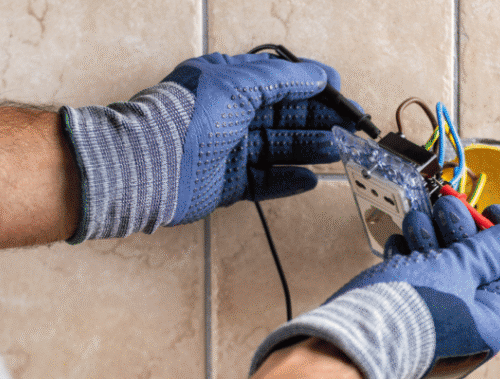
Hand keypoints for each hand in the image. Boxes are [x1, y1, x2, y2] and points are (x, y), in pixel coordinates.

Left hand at [162, 53, 355, 220]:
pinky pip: (265, 181)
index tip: (339, 92)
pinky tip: (310, 179)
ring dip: (309, 148)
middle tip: (348, 126)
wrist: (151, 164)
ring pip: (278, 148)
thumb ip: (282, 79)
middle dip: (317, 120)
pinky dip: (288, 180)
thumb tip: (318, 75)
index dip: (310, 85)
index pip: (278, 80)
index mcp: (228, 82)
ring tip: (337, 151)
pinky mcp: (227, 182)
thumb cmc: (187, 116)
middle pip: (283, 116)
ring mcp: (228, 150)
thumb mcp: (239, 83)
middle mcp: (228, 114)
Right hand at [251, 195, 499, 378]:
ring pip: (443, 270)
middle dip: (463, 231)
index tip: (491, 214)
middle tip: (448, 209)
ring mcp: (433, 324)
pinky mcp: (404, 317)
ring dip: (432, 238)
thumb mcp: (459, 270)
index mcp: (490, 325)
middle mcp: (466, 330)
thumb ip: (491, 251)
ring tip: (417, 223)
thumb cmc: (406, 313)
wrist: (346, 342)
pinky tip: (399, 246)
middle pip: (479, 270)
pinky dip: (410, 257)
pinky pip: (416, 281)